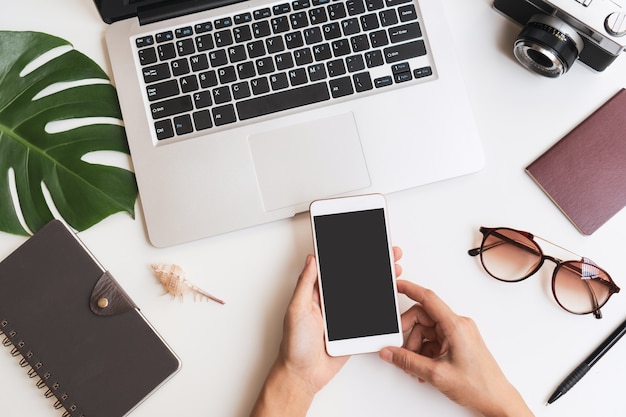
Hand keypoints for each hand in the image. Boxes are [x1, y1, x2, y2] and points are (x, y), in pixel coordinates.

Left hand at [251, 248, 402, 416]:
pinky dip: (381, 305)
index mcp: (316, 293)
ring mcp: (343, 316)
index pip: (335, 268)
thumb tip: (312, 259)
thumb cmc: (294, 345)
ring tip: (394, 269)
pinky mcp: (353, 330)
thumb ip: (305, 284)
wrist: (303, 375)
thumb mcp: (296, 309)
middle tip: (387, 252)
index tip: (363, 243)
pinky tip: (391, 293)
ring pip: (365, 294)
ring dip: (380, 281)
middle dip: (372, 264)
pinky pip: (370, 315)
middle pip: (355, 278)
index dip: (349, 255)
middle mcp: (331, 302)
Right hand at [379, 281, 533, 416]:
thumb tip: (390, 352)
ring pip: (426, 331)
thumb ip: (408, 361)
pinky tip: (423, 367)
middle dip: (408, 335)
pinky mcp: (457, 342)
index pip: (428, 299)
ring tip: (416, 366)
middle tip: (399, 349)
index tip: (397, 285)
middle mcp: (458, 325)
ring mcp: (458, 333)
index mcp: (456, 326)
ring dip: (416, 347)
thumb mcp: (436, 374)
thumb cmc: (478, 385)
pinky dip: (424, 352)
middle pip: (423, 318)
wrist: (496, 400)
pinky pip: (433, 340)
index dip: (410, 289)